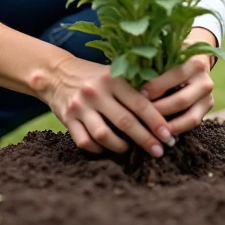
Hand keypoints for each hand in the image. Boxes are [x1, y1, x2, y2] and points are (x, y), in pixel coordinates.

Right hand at [40, 53, 172, 156]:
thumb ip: (135, 88)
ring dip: (120, 147)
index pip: (140, 103)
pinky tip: (106, 149)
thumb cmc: (95, 77)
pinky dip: (98, 149)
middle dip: (145, 139)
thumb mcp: (115, 74)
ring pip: (104, 135)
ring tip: (129, 150)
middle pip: (125, 122)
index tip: (168, 135)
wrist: (56, 74)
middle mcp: (96, 92)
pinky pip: (85, 142)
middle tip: (159, 151)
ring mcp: (80, 106)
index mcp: (113, 79)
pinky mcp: (67, 119)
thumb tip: (166, 110)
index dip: (156, 121)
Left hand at [139, 27, 218, 134]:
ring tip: (149, 130)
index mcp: (194, 62)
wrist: (193, 62)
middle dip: (158, 111)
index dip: (155, 87)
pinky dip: (177, 129)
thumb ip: (152, 65)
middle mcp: (205, 79)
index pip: (173, 77)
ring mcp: (208, 95)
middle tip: (140, 117)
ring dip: (168, 125)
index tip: (138, 94)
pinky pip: (194, 122)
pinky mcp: (208, 106)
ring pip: (190, 116)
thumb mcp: (164, 57)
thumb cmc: (170, 59)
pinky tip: (161, 132)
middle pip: (181, 100)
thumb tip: (128, 78)